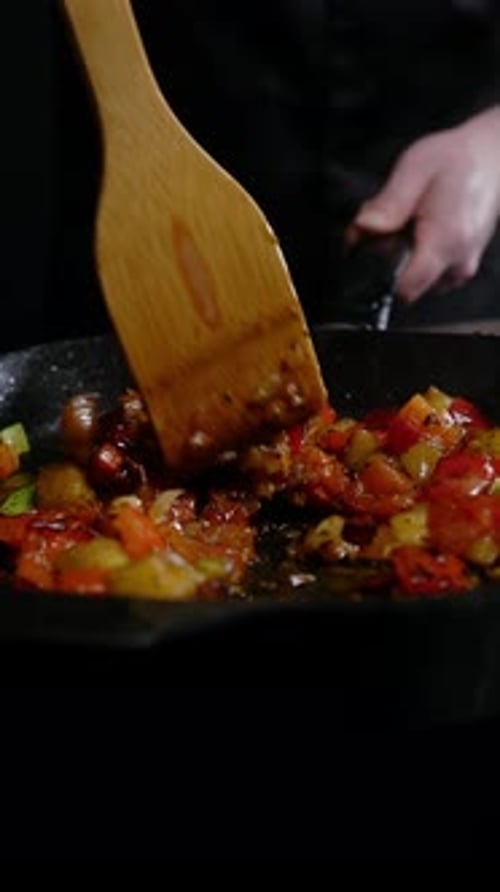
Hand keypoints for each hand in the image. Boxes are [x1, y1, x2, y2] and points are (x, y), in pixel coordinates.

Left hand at [348, 106, 499, 300]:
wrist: (491, 156)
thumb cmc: (456, 160)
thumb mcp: (413, 171)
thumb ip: (388, 205)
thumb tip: (363, 228)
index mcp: (446, 242)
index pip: (404, 290)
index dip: (379, 271)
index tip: (374, 245)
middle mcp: (458, 263)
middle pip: (407, 285)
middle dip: (389, 257)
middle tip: (393, 221)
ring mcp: (463, 268)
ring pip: (417, 280)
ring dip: (403, 256)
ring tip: (410, 221)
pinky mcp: (462, 266)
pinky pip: (431, 273)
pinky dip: (418, 255)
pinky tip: (421, 228)